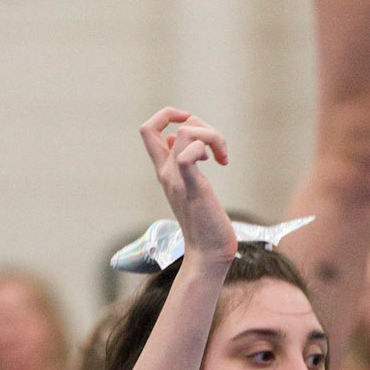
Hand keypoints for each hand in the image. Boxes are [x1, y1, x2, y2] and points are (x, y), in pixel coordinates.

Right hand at [139, 107, 236, 271]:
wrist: (209, 253)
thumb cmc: (206, 224)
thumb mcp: (192, 187)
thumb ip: (187, 167)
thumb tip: (189, 146)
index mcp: (164, 171)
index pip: (148, 130)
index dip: (167, 115)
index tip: (190, 123)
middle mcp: (165, 173)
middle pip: (158, 126)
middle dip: (192, 120)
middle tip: (214, 144)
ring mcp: (177, 181)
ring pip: (185, 132)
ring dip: (210, 134)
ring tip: (221, 156)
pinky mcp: (193, 188)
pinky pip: (188, 155)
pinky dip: (205, 148)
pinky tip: (219, 162)